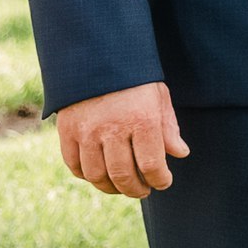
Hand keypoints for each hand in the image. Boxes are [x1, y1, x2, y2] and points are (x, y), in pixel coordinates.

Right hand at [56, 81, 188, 198]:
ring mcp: (86, 132)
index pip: (151, 165)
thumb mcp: (159, 96)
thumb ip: (168, 127)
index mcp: (141, 120)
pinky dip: (87, 176)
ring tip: (122, 187)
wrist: (96, 57)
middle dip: (136, 189)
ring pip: (97, 175)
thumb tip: (180, 153)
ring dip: (111, 188)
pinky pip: (75, 165)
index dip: (159, 180)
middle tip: (143, 190)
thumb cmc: (134, 78)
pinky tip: (99, 175)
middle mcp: (112, 129)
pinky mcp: (66, 131)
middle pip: (123, 175)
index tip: (163, 182)